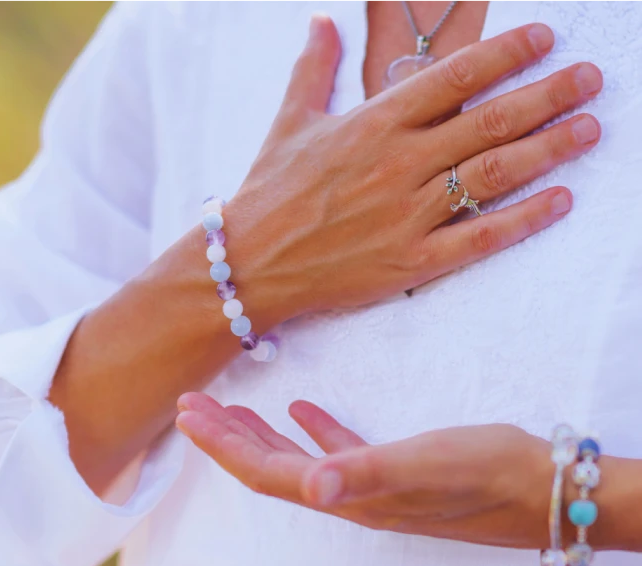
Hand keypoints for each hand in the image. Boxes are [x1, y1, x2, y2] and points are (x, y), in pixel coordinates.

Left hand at [175, 392, 553, 548]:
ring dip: (259, 435)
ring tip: (229, 411)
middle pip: (269, 468)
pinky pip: (337, 448)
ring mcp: (368, 483)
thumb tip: (312, 488)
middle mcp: (347, 494)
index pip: (265, 473)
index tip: (188, 414)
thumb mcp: (425, 466)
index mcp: (344, 494)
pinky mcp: (392, 468)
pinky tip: (301, 410)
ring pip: (297, 460)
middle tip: (191, 406)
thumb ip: (366, 475)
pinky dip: (312, 430)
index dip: (223, 446)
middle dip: (226, 438)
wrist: (539, 486)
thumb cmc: (484, 473)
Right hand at [225, 17, 601, 325]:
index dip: (508, 52)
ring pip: (494, 173)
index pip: (455, 76)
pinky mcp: (411, 260)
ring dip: (550, 149)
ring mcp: (408, 213)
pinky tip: (560, 201)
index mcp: (373, 122)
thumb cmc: (268, 191)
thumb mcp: (290, 122)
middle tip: (593, 80)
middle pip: (490, 120)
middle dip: (550, 95)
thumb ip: (314, 68)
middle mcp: (398, 162)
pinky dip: (524, 219)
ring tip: (590, 130)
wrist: (250, 263)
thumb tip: (322, 21)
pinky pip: (480, 237)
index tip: (547, 39)